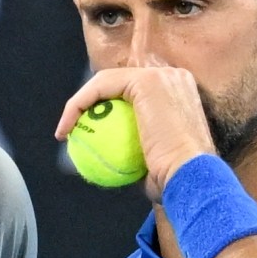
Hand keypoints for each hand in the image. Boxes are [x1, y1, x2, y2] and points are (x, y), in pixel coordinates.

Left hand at [54, 63, 218, 201]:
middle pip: (117, 83)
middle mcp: (171, 77)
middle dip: (88, 103)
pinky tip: (66, 129)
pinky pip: (101, 89)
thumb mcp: (152, 166)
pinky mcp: (146, 81)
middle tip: (72, 130)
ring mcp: (160, 76)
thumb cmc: (175, 181)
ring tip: (65, 131)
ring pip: (106, 82)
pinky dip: (79, 106)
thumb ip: (133, 153)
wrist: (191, 178)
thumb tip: (109, 160)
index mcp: (176, 94)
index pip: (130, 93)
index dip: (104, 109)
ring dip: (78, 105)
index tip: (86, 135)